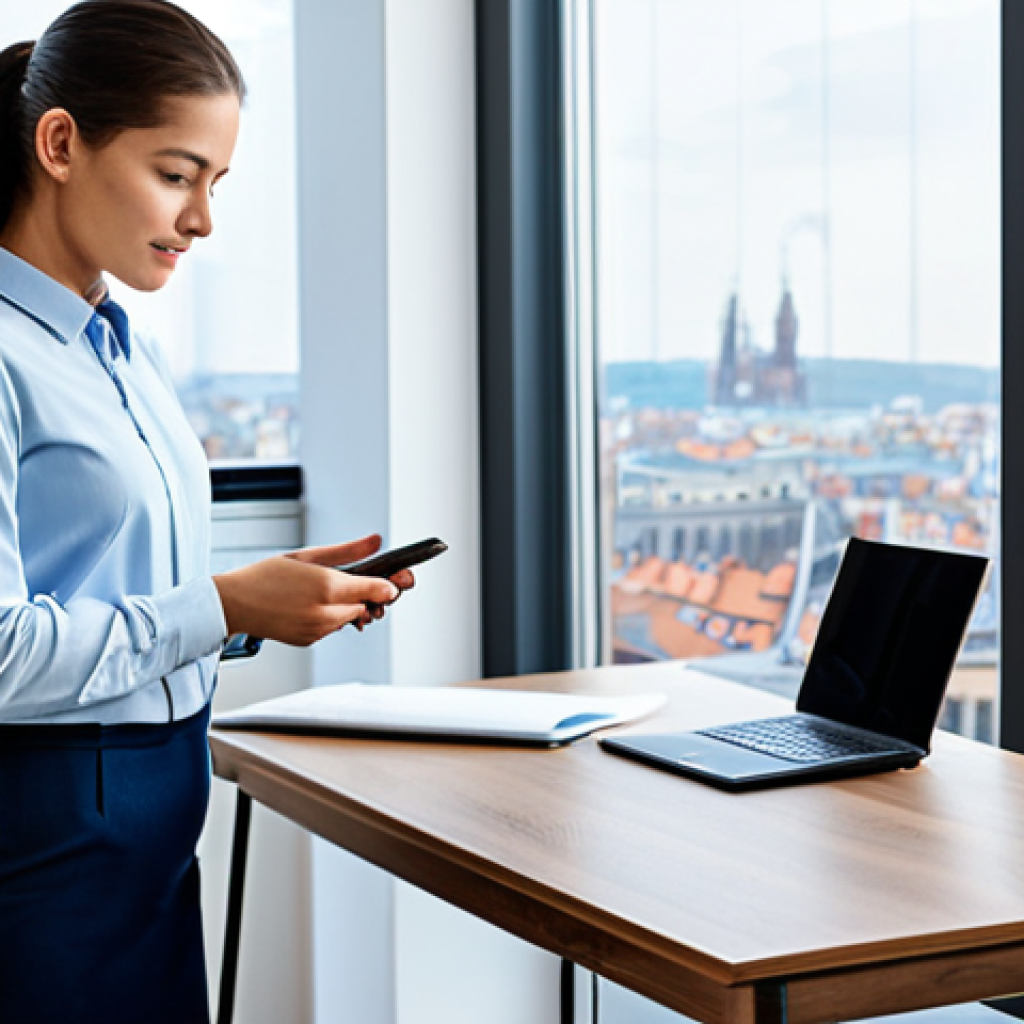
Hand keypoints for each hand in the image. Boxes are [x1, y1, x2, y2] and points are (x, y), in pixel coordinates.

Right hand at [213, 534, 405, 646]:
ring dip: (347, 607)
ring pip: (351, 618)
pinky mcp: (309, 640)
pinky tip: (312, 605)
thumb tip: (376, 541)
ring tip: (324, 591)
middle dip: (366, 595)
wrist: (233, 604)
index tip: (398, 581)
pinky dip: (331, 617)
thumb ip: (347, 551)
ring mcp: (317, 630)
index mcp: (326, 586)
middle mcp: (324, 612)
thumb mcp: (308, 555)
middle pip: (367, 606)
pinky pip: (332, 628)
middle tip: (360, 582)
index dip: (391, 586)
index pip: (376, 590)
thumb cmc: (265, 576)